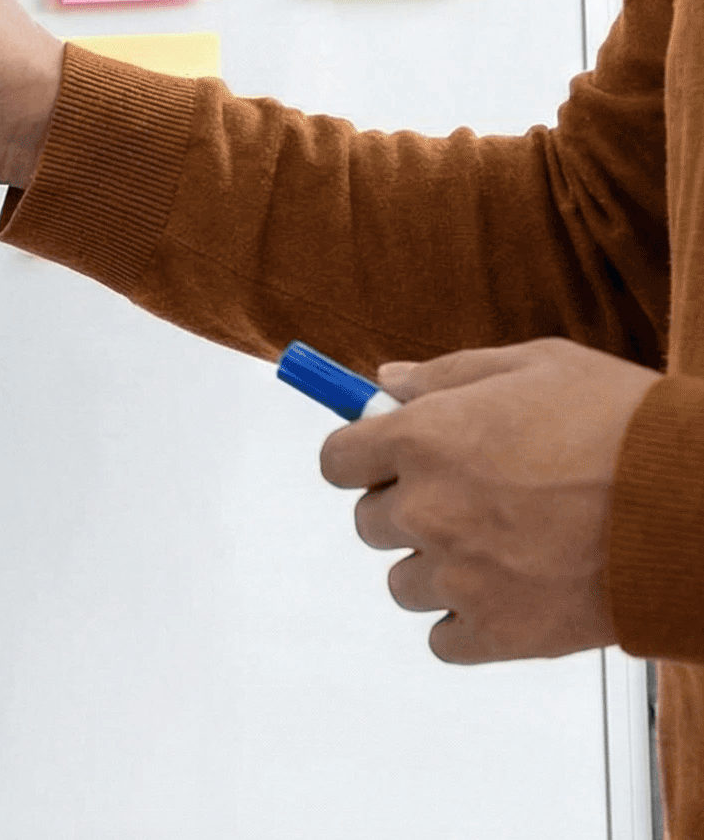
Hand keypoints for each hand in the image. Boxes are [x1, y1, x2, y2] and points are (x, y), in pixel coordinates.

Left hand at [320, 339, 662, 662]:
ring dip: (439, 567)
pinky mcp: (499, 632)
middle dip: (408, 509)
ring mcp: (459, 575)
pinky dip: (469, 622)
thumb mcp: (536, 365)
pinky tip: (511, 591)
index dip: (363, 458)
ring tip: (506, 545)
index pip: (336, 460)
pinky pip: (444, 638)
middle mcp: (426, 509)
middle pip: (369, 522)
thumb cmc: (626, 427)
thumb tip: (384, 383)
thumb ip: (446, 375)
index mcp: (421, 438)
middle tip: (472, 498)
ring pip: (404, 582)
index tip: (385, 460)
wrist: (697, 506)